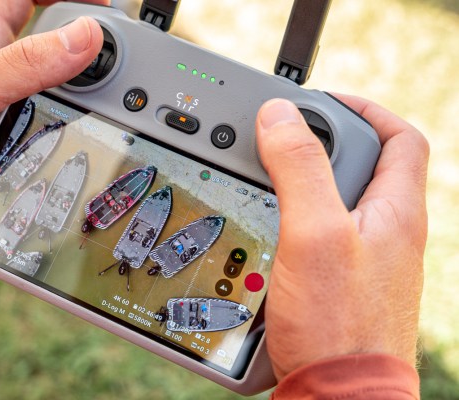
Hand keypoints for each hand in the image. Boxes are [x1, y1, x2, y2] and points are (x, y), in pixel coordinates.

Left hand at [0, 0, 107, 249]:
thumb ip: (24, 65)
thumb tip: (86, 36)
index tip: (102, 2)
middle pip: (51, 46)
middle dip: (88, 50)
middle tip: (122, 71)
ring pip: (53, 93)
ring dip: (84, 99)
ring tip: (114, 114)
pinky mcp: (2, 145)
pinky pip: (45, 131)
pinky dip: (68, 134)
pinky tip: (84, 145)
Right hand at [255, 96, 428, 379]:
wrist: (339, 396)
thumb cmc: (338, 324)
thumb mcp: (315, 232)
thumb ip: (300, 168)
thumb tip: (279, 116)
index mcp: (395, 211)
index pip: (400, 138)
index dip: (365, 108)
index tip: (321, 102)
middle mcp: (387, 233)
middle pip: (364, 166)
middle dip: (323, 145)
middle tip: (281, 143)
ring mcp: (366, 260)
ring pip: (338, 202)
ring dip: (303, 185)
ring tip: (265, 183)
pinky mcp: (343, 284)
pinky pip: (323, 236)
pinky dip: (297, 222)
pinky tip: (269, 234)